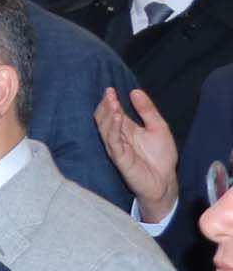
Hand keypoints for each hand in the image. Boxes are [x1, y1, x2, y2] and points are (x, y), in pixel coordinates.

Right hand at [96, 87, 178, 223]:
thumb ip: (147, 110)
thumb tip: (135, 91)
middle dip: (106, 106)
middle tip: (109, 94)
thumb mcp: (159, 127)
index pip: (112, 112)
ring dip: (108, 115)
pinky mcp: (119, 158)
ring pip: (105, 128)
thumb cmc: (161, 157)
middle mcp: (118, 136)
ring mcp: (117, 147)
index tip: (110, 89)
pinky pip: (113, 141)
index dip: (110, 101)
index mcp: (125, 128)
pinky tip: (117, 118)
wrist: (165, 181)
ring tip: (113, 103)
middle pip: (104, 118)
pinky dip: (113, 128)